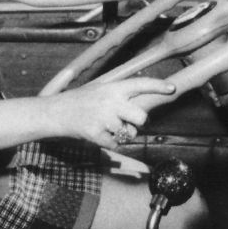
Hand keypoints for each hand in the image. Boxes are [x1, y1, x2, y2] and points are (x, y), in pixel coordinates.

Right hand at [49, 78, 175, 148]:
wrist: (55, 112)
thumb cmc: (80, 100)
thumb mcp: (99, 89)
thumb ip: (120, 95)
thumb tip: (141, 106)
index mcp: (112, 87)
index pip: (140, 84)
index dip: (158, 86)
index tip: (172, 88)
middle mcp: (110, 101)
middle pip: (141, 117)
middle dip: (137, 123)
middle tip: (126, 121)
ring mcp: (103, 118)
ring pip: (128, 133)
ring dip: (122, 134)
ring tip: (107, 126)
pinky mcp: (96, 133)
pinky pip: (115, 144)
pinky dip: (110, 142)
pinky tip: (99, 134)